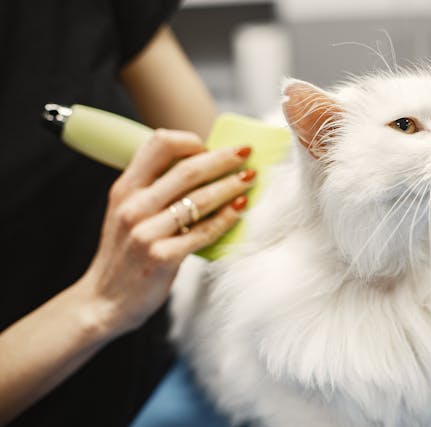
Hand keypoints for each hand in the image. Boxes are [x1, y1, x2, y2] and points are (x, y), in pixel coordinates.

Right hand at [77, 129, 253, 337]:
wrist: (103, 302)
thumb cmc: (125, 254)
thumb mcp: (127, 213)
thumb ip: (154, 190)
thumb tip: (203, 168)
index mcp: (125, 188)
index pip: (158, 145)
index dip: (190, 141)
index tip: (212, 146)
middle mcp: (133, 206)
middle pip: (187, 170)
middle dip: (223, 159)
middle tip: (246, 153)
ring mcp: (146, 232)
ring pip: (199, 199)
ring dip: (230, 185)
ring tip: (251, 178)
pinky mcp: (162, 257)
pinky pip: (203, 232)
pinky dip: (227, 218)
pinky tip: (241, 208)